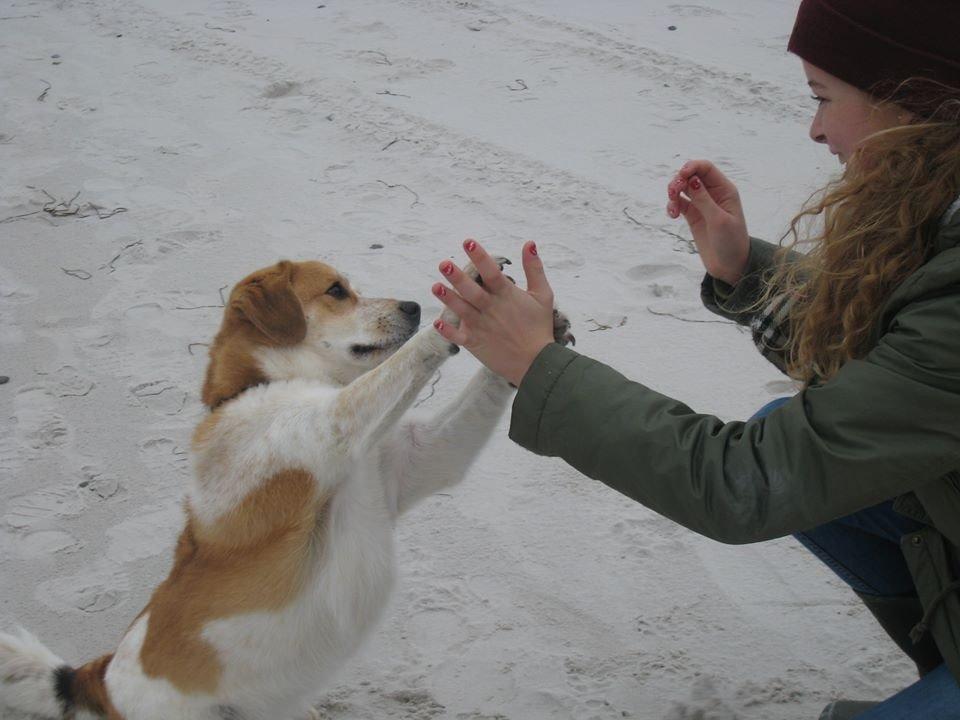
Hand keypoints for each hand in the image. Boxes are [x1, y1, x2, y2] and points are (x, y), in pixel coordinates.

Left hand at [432, 239, 555, 386]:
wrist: (537, 362)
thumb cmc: (539, 327)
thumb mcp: (543, 295)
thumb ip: (534, 269)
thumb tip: (529, 243)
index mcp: (507, 296)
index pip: (492, 272)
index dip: (480, 257)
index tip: (468, 242)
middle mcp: (492, 309)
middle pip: (472, 291)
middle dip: (457, 277)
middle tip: (444, 264)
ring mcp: (483, 327)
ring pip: (462, 310)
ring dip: (448, 299)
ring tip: (435, 286)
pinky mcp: (476, 343)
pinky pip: (459, 337)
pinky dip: (448, 332)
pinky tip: (436, 323)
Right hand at [666, 159, 749, 285]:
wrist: (730, 266)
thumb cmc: (731, 242)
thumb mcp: (718, 220)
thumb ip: (704, 199)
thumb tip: (691, 180)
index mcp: (724, 190)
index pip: (706, 168)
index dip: (691, 167)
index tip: (680, 176)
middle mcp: (713, 194)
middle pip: (691, 175)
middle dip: (679, 180)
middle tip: (672, 192)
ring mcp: (702, 205)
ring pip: (683, 188)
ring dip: (673, 193)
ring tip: (672, 208)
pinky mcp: (693, 216)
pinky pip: (679, 203)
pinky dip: (672, 205)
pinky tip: (672, 215)